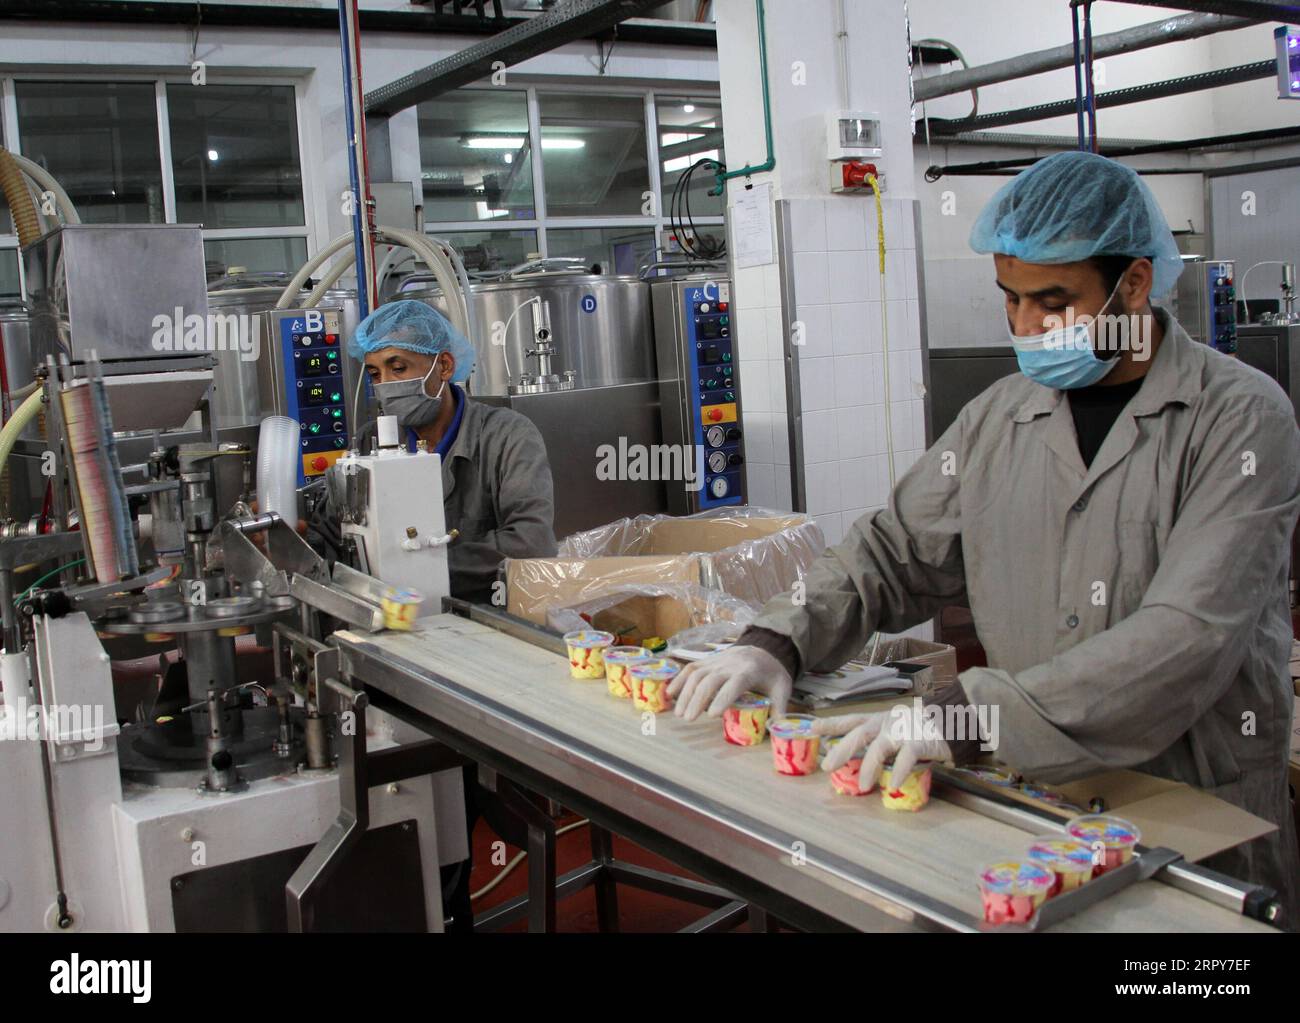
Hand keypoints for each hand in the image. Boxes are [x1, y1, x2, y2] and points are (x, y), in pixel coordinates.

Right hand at [667, 646, 792, 721]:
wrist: (763, 648)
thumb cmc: (771, 673)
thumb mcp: (782, 688)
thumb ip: (780, 708)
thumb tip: (779, 729)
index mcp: (749, 671)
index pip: (734, 683)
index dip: (723, 698)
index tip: (712, 715)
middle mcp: (730, 664)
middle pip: (710, 680)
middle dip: (698, 699)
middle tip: (689, 719)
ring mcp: (716, 661)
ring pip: (697, 674)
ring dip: (686, 693)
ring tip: (680, 714)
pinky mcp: (707, 661)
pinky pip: (690, 668)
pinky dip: (679, 680)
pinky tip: (670, 694)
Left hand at [812, 710, 951, 791]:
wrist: (952, 721)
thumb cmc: (918, 728)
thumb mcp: (892, 730)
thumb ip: (875, 741)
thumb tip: (851, 757)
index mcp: (878, 719)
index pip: (851, 720)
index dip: (831, 723)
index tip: (812, 727)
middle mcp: (887, 722)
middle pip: (860, 734)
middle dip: (842, 750)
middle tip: (826, 767)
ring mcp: (903, 730)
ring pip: (880, 747)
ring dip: (869, 767)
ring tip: (861, 786)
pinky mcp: (920, 741)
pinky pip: (907, 757)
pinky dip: (899, 771)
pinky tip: (892, 784)